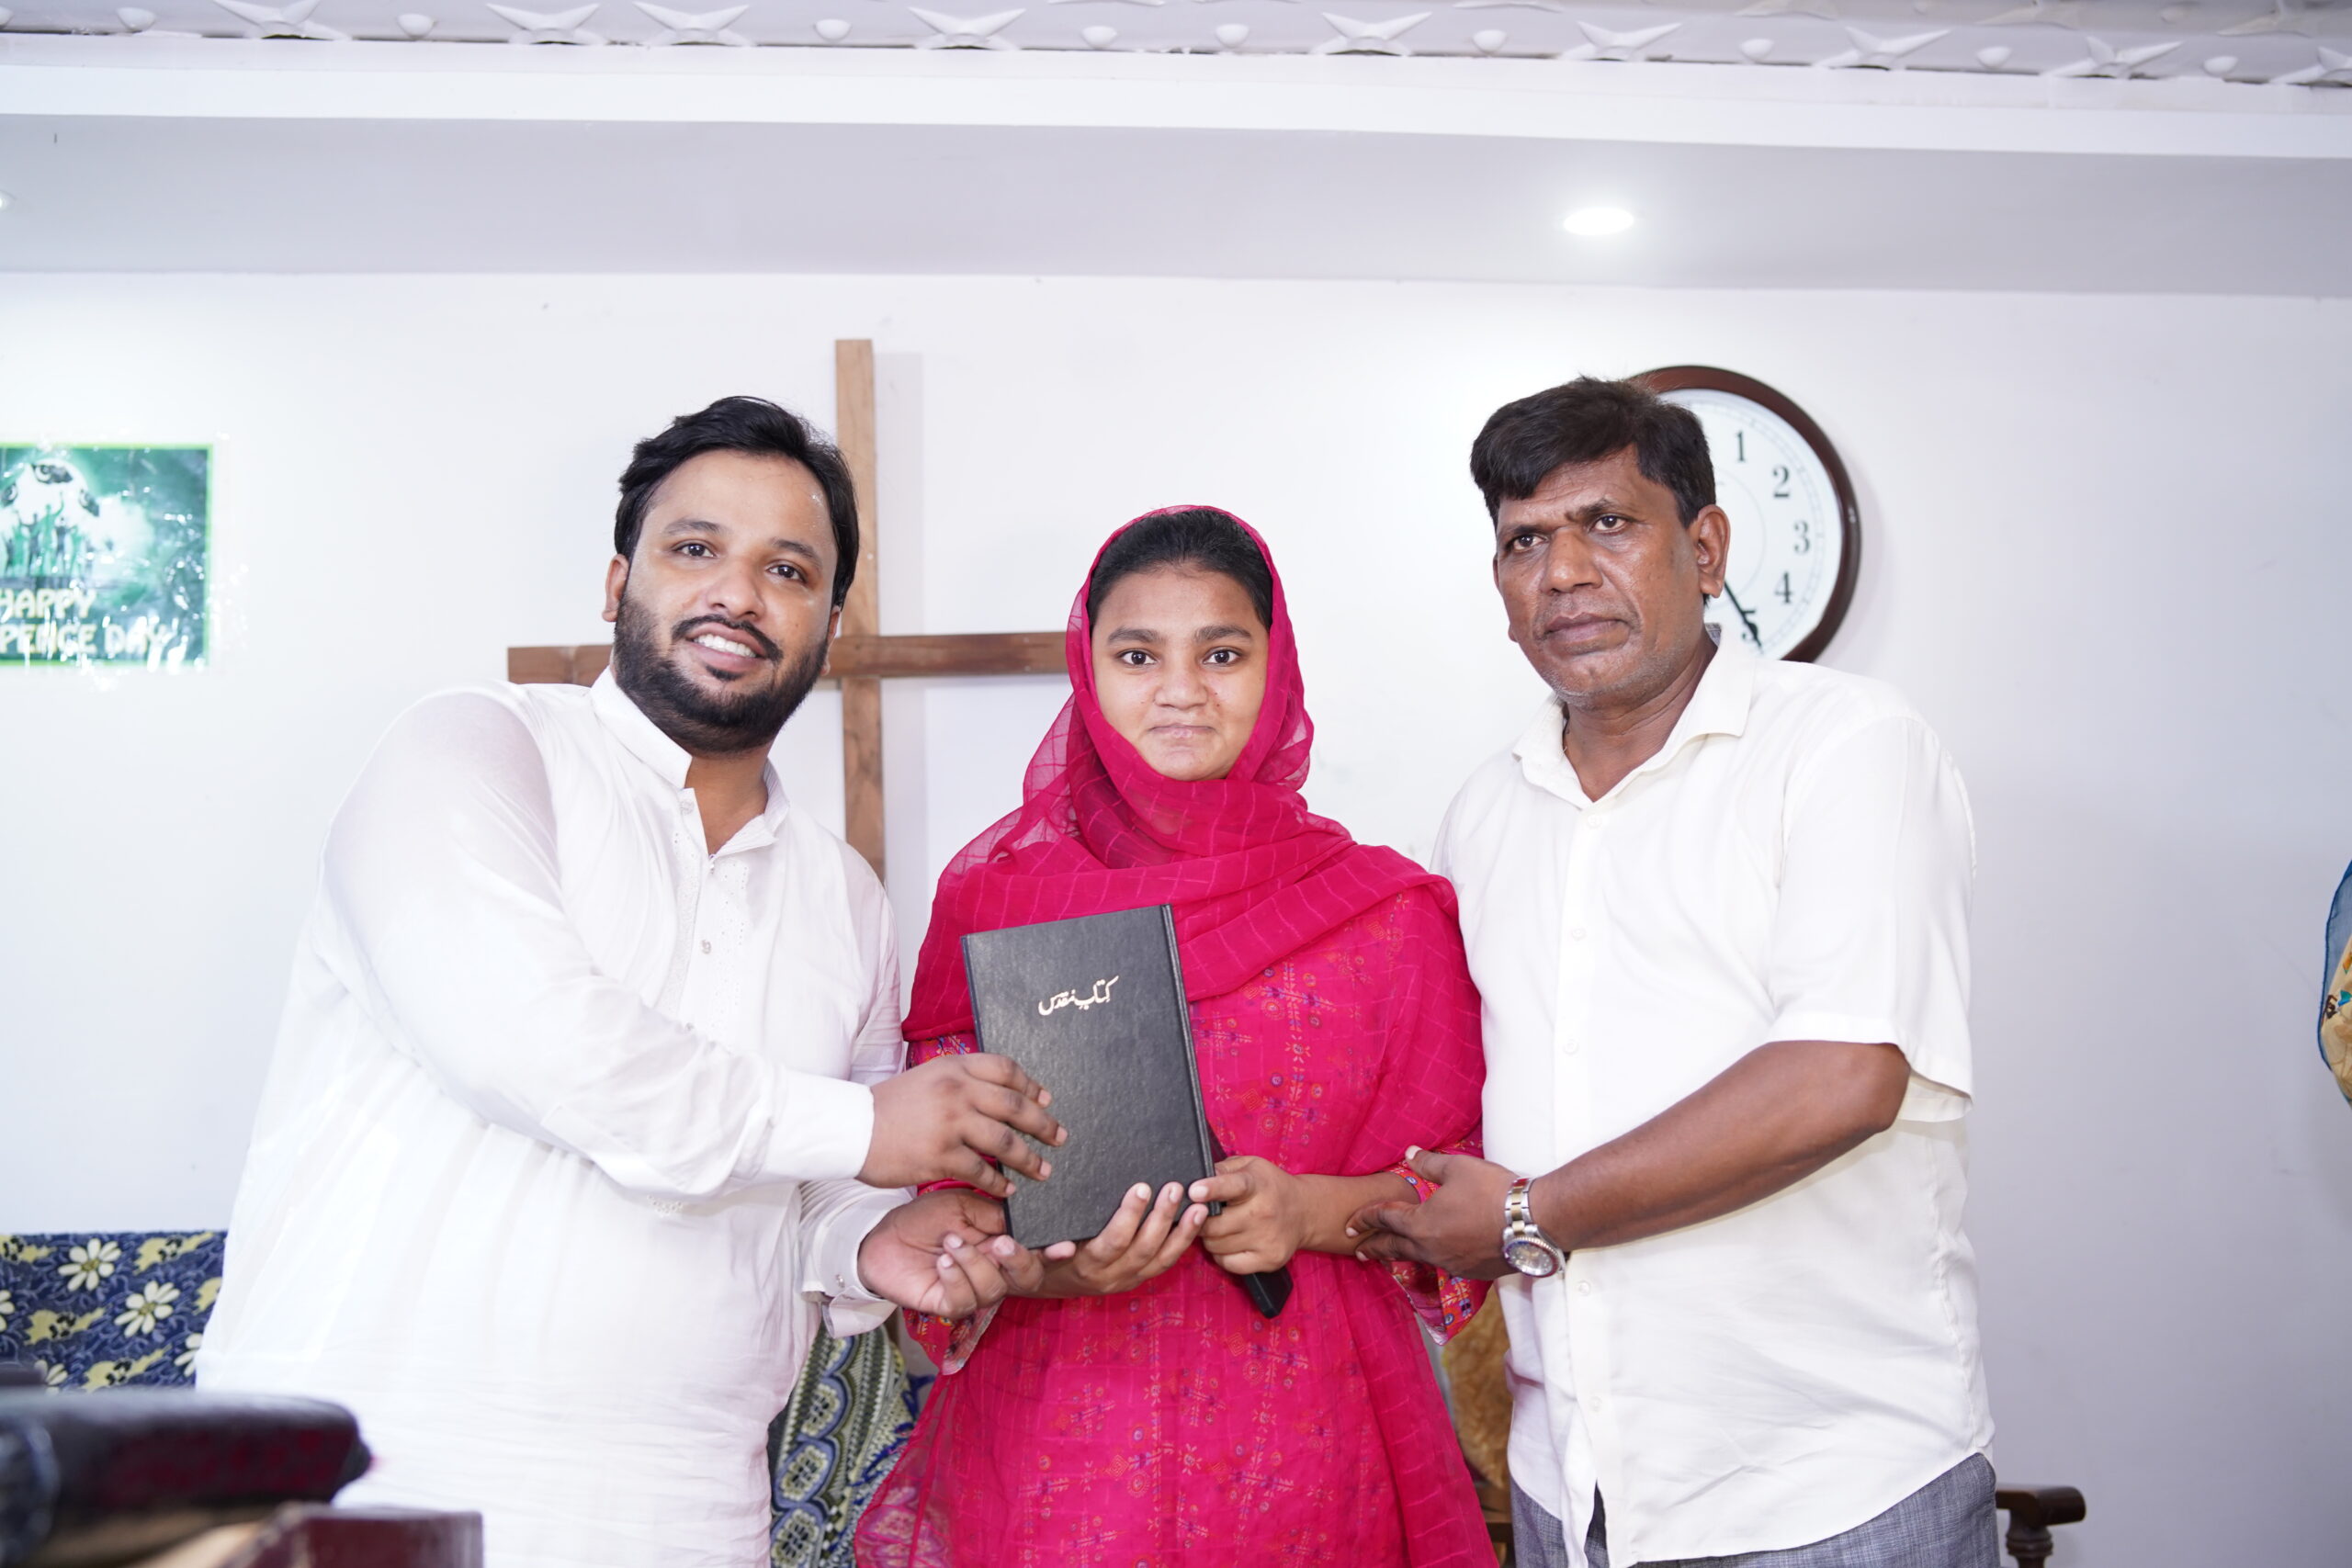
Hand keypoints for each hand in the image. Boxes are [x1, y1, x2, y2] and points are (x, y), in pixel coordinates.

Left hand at [856, 1189, 1047, 1318]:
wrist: (882, 1236)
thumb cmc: (925, 1218)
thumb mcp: (964, 1205)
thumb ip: (995, 1214)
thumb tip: (1027, 1218)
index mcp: (1003, 1244)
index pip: (1037, 1251)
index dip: (1054, 1251)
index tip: (1065, 1245)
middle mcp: (994, 1271)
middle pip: (1027, 1278)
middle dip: (1019, 1260)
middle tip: (1000, 1242)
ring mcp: (972, 1291)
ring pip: (994, 1289)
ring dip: (974, 1263)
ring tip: (950, 1242)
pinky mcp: (948, 1306)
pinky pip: (964, 1300)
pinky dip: (956, 1278)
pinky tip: (942, 1261)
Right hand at [862, 1054, 1066, 1197]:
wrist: (851, 1128)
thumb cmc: (889, 1106)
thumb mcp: (927, 1078)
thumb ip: (960, 1081)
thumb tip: (1001, 1097)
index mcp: (954, 1067)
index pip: (1005, 1069)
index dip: (1031, 1086)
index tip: (1046, 1100)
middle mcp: (956, 1090)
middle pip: (1014, 1106)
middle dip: (1042, 1125)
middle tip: (1060, 1138)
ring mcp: (950, 1123)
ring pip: (1004, 1142)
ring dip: (1028, 1159)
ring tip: (1043, 1171)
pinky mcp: (940, 1156)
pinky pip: (982, 1171)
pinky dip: (999, 1183)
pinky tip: (1008, 1191)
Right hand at [1027, 1182, 1205, 1298]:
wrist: (1046, 1287)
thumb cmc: (1033, 1265)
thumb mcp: (1019, 1265)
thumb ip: (1013, 1257)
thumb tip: (1002, 1246)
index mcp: (1085, 1268)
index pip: (1111, 1243)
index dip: (1128, 1217)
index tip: (1140, 1187)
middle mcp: (1110, 1277)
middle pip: (1143, 1249)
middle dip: (1161, 1217)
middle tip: (1174, 1186)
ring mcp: (1128, 1279)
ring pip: (1161, 1257)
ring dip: (1181, 1230)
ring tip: (1198, 1203)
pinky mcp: (1139, 1276)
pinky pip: (1167, 1261)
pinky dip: (1184, 1240)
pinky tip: (1197, 1218)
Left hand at [1189, 1155, 1308, 1274]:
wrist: (1304, 1212)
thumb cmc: (1269, 1186)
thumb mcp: (1250, 1166)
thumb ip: (1222, 1169)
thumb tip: (1194, 1177)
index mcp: (1256, 1184)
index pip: (1232, 1186)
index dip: (1211, 1189)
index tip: (1194, 1192)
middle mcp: (1262, 1212)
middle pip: (1214, 1225)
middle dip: (1200, 1220)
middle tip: (1202, 1215)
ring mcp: (1267, 1238)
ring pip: (1216, 1245)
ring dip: (1210, 1238)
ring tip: (1221, 1227)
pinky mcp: (1269, 1259)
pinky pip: (1228, 1263)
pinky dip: (1222, 1255)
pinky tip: (1230, 1243)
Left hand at [1345, 1148, 1516, 1280]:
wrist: (1532, 1221)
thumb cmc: (1493, 1192)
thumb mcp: (1457, 1169)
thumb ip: (1428, 1164)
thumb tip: (1410, 1154)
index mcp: (1421, 1224)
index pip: (1384, 1219)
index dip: (1364, 1218)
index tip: (1350, 1224)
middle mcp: (1431, 1249)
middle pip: (1393, 1248)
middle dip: (1373, 1248)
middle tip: (1359, 1250)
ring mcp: (1451, 1263)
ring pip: (1418, 1259)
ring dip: (1401, 1255)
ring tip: (1393, 1254)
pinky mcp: (1471, 1271)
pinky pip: (1444, 1264)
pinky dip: (1432, 1257)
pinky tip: (1436, 1254)